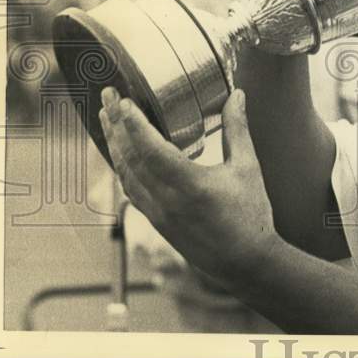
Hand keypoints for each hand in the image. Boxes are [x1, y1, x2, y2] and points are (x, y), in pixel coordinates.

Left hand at [99, 86, 279, 292]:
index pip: (151, 150)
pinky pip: (130, 190)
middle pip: (129, 158)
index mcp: (190, 186)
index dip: (134, 123)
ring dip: (113, 144)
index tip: (123, 100)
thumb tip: (236, 95)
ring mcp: (157, 214)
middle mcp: (167, 201)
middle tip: (107, 95)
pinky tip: (120, 154)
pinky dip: (121, 167)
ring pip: (124, 175)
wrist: (246, 262)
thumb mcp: (247, 167)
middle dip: (115, 125)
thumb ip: (238, 129)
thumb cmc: (251, 215)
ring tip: (107, 119)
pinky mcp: (156, 222)